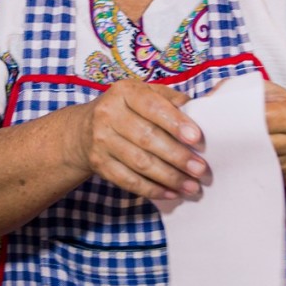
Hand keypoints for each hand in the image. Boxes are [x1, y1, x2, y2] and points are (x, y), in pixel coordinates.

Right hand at [72, 80, 209, 199]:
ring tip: (191, 186)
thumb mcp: (144, 95)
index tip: (197, 138)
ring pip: (140, 163)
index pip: (153, 107)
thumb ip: (171, 100)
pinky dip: (152, 189)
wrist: (83, 130)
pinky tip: (171, 193)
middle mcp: (108, 114)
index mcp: (125, 92)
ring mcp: (101, 140)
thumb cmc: (127, 110)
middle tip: (201, 170)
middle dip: (177, 156)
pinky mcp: (98, 163)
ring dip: (169, 177)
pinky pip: (128, 180)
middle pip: (147, 138)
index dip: (175, 123)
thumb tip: (202, 110)